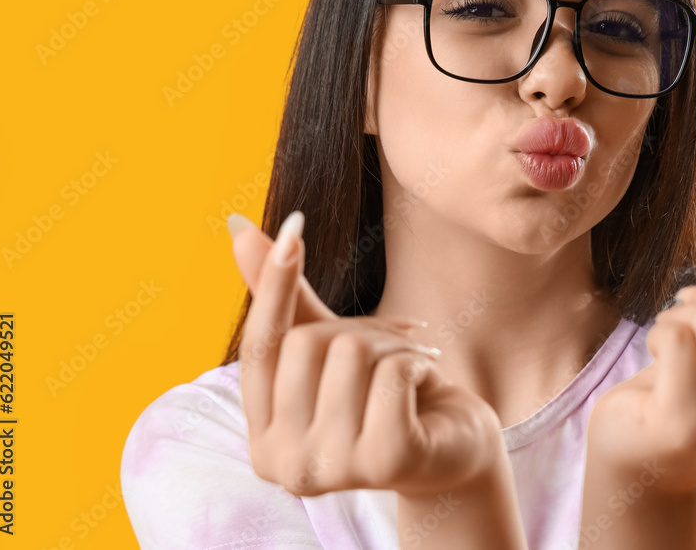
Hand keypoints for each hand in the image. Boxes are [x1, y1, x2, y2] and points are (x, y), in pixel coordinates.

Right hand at [229, 211, 504, 499]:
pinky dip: (418, 363)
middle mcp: (287, 466)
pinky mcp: (384, 462)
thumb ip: (286, 301)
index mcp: (264, 441)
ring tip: (410, 372)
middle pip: (307, 344)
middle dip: (359, 329)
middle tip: (393, 348)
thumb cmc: (389, 400)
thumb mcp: (334, 350)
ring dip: (394, 347)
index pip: (258, 347)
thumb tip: (237, 227)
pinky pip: (393, 372)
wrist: (457, 451)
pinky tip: (426, 387)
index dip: (275, 285)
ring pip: (352, 353)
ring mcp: (334, 469)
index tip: (295, 226)